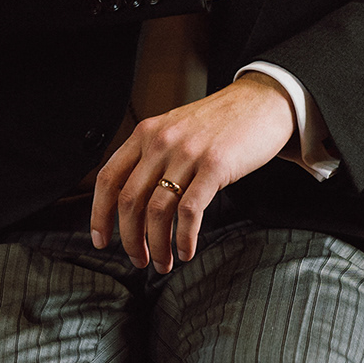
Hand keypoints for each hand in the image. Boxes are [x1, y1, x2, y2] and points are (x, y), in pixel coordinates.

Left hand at [89, 72, 294, 271]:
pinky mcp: (216, 165)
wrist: (263, 100)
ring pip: (157, 211)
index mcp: (146, 132)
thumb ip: (153, 155)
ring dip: (157, 246)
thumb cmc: (222, 121)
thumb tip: (134, 202)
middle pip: (130, 201)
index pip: (108, 178)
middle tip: (139, 259)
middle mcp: (162, 140)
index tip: (101, 238)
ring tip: (164, 262)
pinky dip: (184, 238)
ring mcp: (188, 152)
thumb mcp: (177, 129)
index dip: (99, 214)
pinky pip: (189, 212)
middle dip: (130, 239)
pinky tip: (187, 250)